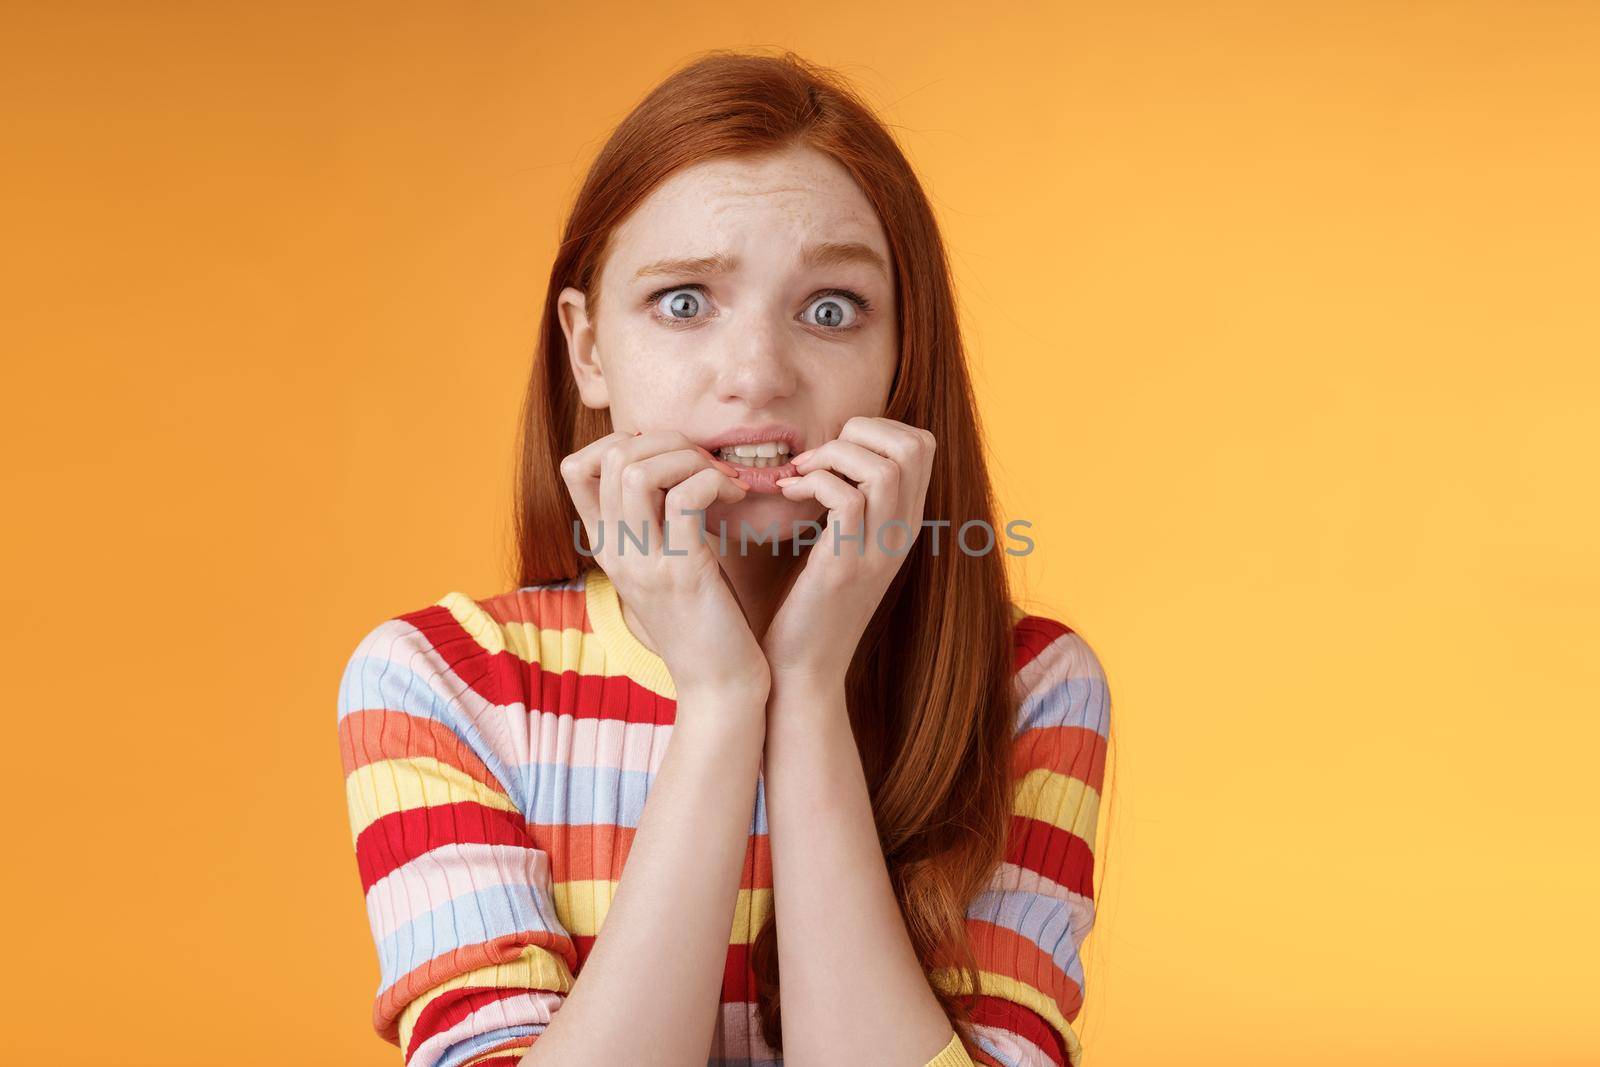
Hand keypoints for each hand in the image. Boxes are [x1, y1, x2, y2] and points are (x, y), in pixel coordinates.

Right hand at [560, 429, 771, 702]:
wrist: (719, 685)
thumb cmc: (705, 619)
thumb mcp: (666, 563)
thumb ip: (656, 520)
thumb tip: (672, 463)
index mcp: (606, 547)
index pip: (576, 467)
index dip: (623, 441)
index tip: (670, 459)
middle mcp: (614, 552)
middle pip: (612, 456)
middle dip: (668, 442)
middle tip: (707, 466)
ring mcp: (642, 563)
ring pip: (638, 469)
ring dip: (690, 458)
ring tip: (721, 480)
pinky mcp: (681, 573)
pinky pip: (685, 496)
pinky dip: (715, 481)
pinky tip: (737, 497)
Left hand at [761, 416, 935, 689]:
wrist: (801, 668)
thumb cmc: (808, 602)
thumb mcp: (840, 543)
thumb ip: (849, 501)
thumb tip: (828, 448)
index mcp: (904, 524)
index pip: (922, 445)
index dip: (877, 428)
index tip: (833, 449)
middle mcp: (901, 535)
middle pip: (914, 445)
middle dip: (859, 431)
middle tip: (818, 457)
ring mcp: (879, 552)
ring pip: (884, 467)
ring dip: (832, 455)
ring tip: (799, 475)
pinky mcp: (846, 567)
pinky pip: (846, 497)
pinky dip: (812, 482)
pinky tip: (787, 494)